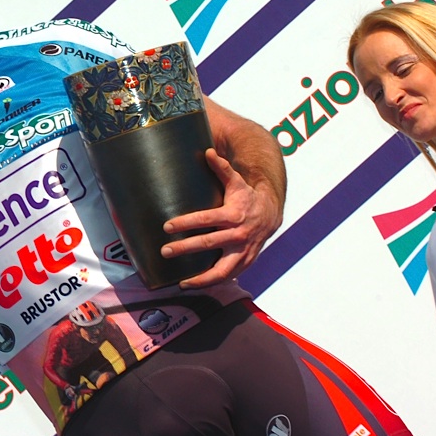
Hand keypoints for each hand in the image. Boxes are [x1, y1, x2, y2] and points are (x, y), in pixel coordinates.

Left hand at [160, 148, 282, 288]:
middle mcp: (238, 235)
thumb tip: (208, 150)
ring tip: (182, 282)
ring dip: (201, 278)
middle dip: (185, 249)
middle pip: (208, 244)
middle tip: (165, 251)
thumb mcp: (236, 181)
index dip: (186, 223)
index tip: (167, 226)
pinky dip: (212, 282)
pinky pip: (228, 276)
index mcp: (232, 215)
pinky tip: (195, 285)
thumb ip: (221, 168)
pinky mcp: (245, 262)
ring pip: (221, 270)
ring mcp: (243, 251)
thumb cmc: (246, 196)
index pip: (205, 220)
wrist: (270, 214)